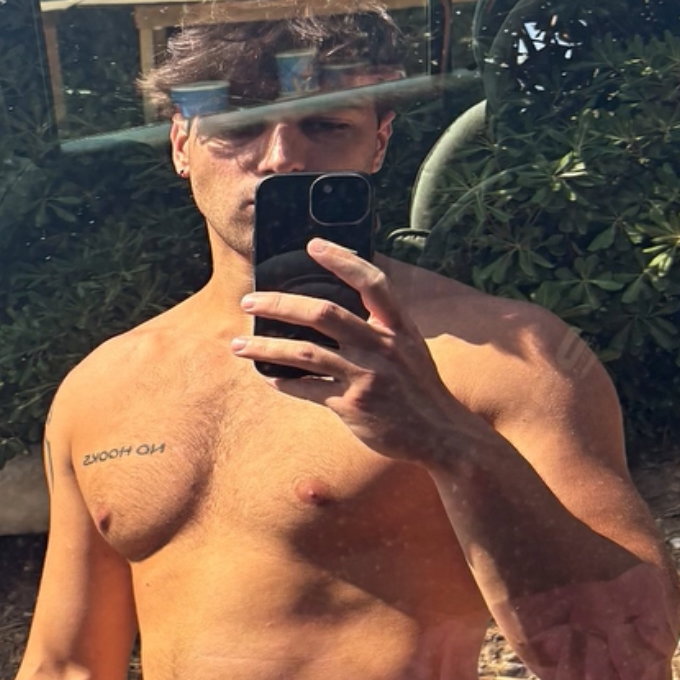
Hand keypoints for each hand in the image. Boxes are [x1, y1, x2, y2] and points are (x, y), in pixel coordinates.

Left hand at [233, 242, 467, 465]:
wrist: (441, 434)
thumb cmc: (418, 387)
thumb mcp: (410, 347)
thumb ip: (381, 326)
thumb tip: (336, 307)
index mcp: (398, 326)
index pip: (371, 282)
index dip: (343, 260)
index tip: (313, 246)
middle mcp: (382, 347)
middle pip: (323, 313)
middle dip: (279, 303)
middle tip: (249, 301)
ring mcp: (367, 376)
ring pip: (304, 353)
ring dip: (265, 348)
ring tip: (238, 346)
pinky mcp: (353, 405)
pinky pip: (308, 389)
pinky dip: (284, 382)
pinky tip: (268, 378)